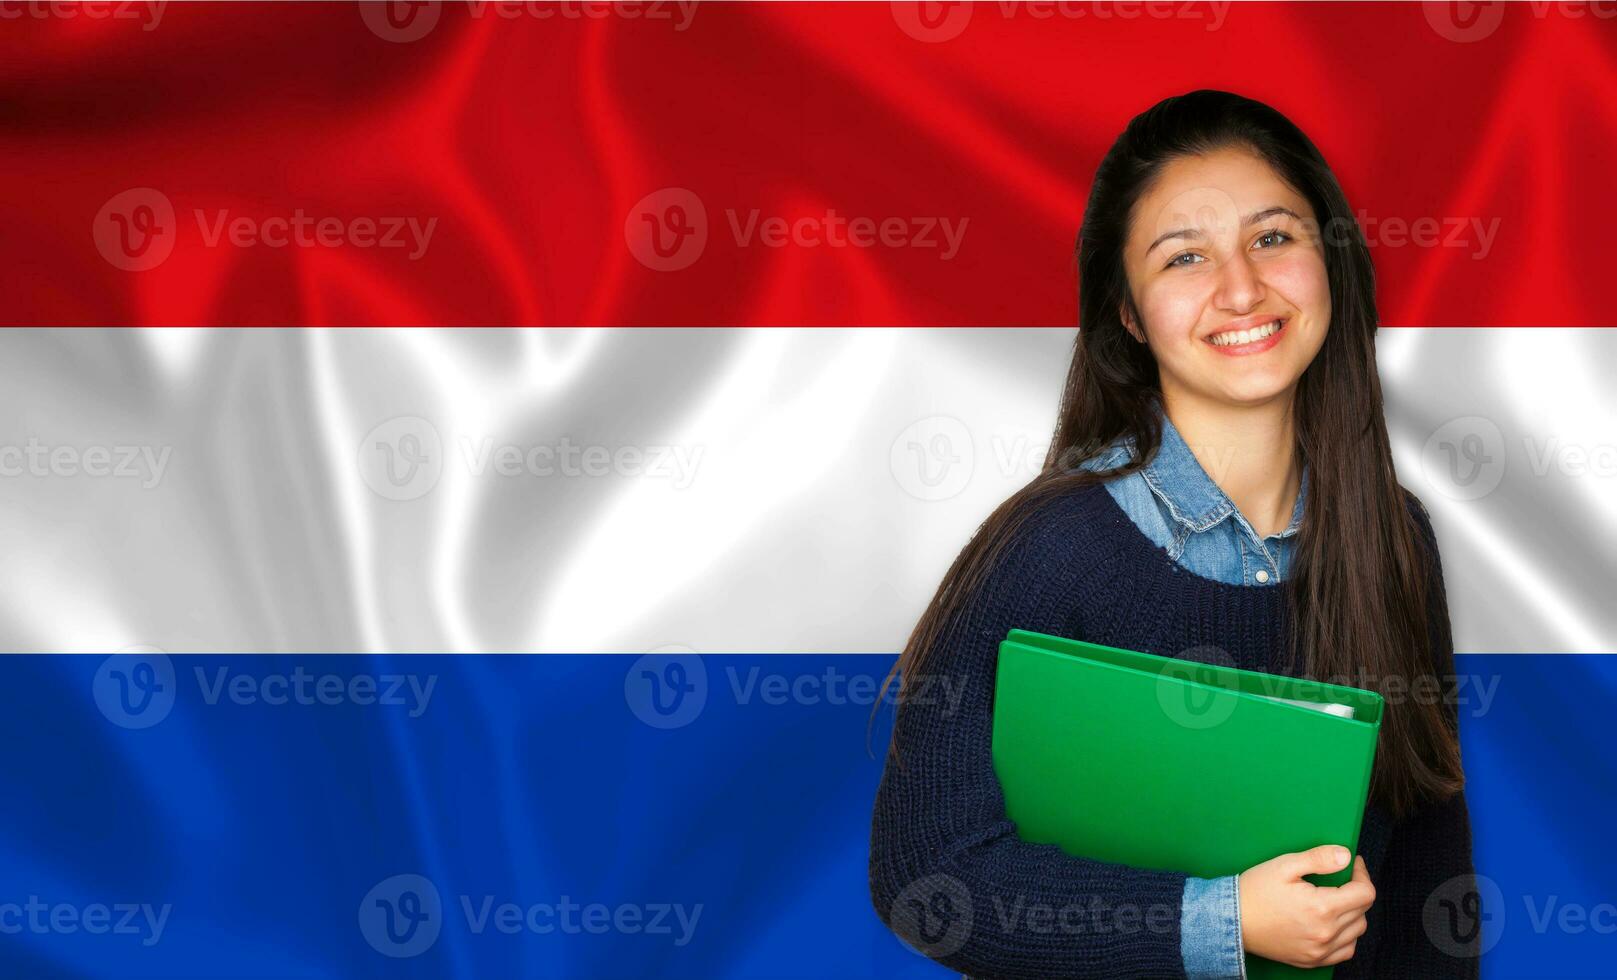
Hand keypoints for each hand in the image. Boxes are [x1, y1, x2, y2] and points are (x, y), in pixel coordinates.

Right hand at [1238, 845, 1374, 967]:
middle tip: (1341, 878)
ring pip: (1357, 931)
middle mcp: (1326, 933)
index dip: (1362, 874)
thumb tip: (1346, 856)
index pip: (1365, 893)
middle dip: (1357, 890)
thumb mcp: (1284, 865)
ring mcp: (1320, 950)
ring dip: (1353, 914)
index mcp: (1322, 908)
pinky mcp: (1312, 960)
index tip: (1353, 865)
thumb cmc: (1255, 891)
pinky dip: (1346, 937)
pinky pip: (1346, 951)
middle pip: (1363, 911)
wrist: (1231, 920)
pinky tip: (1332, 924)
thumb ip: (1318, 858)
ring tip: (1335, 900)